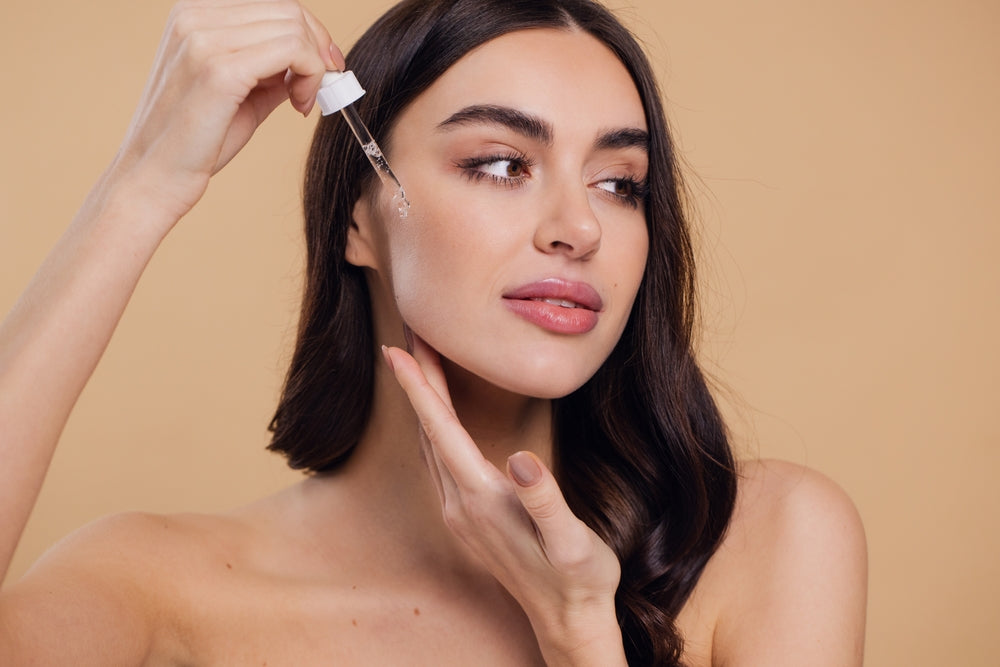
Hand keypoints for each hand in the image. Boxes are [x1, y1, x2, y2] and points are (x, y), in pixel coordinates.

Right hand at [110, 0, 342, 224]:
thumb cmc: (194, 142)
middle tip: (323, 88)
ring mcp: (203, 39)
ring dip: (315, 67)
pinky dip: (310, 76)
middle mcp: (194, 17)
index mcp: (193, 15)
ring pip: (294, 28)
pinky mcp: (220, 70)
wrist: (154, 178)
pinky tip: (299, 105)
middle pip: (288, 11)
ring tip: (302, 101)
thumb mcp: (239, 92)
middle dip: (318, 49)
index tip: (322, 68)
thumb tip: (312, 59)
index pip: (272, 5)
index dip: (309, 34)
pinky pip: (293, 51)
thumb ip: (270, 69)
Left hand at [382, 336, 626, 665]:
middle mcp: (461, 505)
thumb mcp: (571, 542)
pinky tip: (442, 418)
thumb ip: (544, 501)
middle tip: (411, 335)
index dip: (419, 387)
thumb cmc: (577, 578)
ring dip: (424, 403)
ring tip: (421, 365)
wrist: (569, 621)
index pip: (441, 431)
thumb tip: (522, 459)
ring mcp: (461, 515)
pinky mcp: (469, 520)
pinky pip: (441, 461)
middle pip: (429, 431)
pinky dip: (435, 428)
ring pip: (431, 446)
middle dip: (418, 381)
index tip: (397, 350)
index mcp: (481, 499)